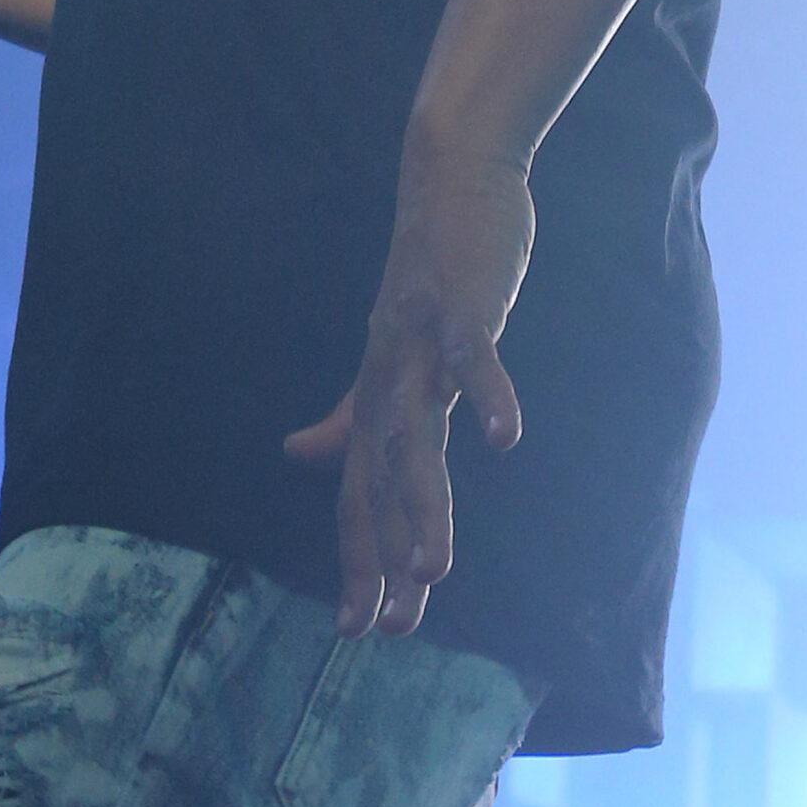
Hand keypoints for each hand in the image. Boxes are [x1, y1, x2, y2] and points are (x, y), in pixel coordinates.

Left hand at [284, 149, 528, 637]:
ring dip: (425, 502)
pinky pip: (475, 358)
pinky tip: (509, 441)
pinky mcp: (464, 306)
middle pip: (381, 478)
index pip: (360, 491)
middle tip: (394, 626)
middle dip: (385, 554)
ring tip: (435, 569)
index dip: (359, 559)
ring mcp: (424, 342)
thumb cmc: (432, 270)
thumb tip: (297, 454)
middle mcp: (390, 375)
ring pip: (417, 434)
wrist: (452, 177)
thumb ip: (349, 409)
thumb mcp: (389, 350)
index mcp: (378, 392)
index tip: (361, 630)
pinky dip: (490, 396)